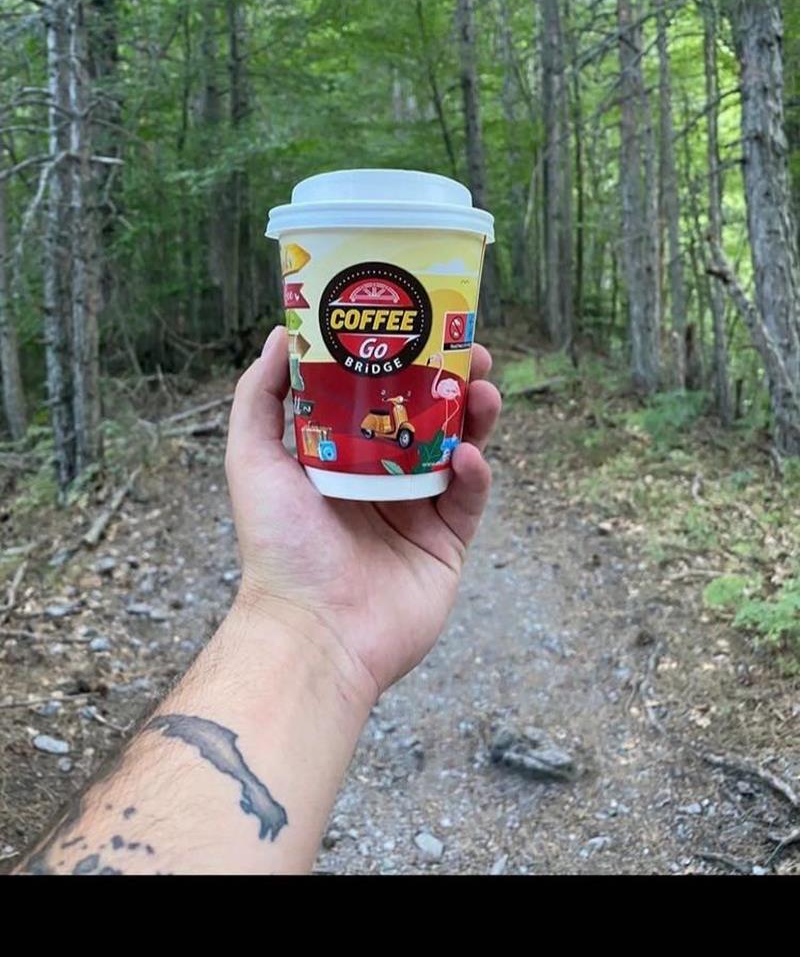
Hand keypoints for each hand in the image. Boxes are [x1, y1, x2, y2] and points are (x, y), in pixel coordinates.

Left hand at [225, 327, 501, 708]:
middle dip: (452, 381)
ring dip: (475, 416)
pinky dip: (474, 474)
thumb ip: (260, 396)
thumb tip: (281, 333)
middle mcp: (379, 480)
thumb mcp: (252, 459)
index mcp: (338, 458)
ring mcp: (416, 512)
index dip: (400, 361)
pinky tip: (470, 457)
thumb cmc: (278, 546)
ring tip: (484, 389)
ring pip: (458, 450)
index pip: (376, 396)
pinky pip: (468, 499)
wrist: (315, 630)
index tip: (418, 327)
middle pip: (428, 416)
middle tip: (471, 352)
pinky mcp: (445, 544)